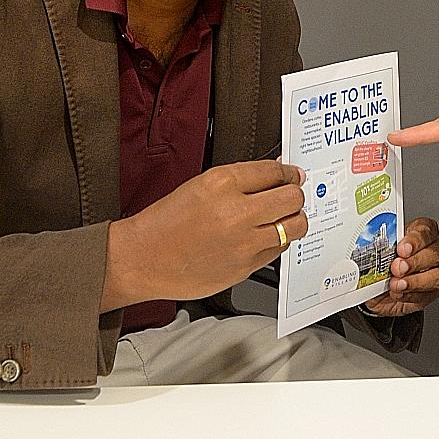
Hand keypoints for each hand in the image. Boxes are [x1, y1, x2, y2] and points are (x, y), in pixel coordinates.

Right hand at [101, 160, 306, 310]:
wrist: (142, 259)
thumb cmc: (165, 223)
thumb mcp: (200, 186)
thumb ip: (240, 180)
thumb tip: (274, 175)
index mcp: (222, 183)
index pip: (274, 171)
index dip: (287, 172)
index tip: (291, 174)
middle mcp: (236, 211)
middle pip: (292, 197)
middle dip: (295, 194)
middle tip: (291, 195)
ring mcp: (244, 242)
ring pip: (295, 226)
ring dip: (294, 219)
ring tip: (285, 217)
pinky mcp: (246, 267)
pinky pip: (279, 250)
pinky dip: (279, 241)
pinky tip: (266, 236)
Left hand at [362, 217, 438, 316]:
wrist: (379, 288)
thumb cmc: (384, 262)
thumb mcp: (380, 250)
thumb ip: (381, 248)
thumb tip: (372, 247)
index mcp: (421, 232)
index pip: (425, 231)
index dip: (414, 240)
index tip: (402, 249)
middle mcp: (434, 250)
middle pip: (434, 253)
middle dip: (414, 262)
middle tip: (397, 268)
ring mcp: (437, 271)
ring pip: (436, 276)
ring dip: (414, 282)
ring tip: (396, 284)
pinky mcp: (433, 292)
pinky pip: (426, 294)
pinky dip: (410, 295)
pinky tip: (398, 293)